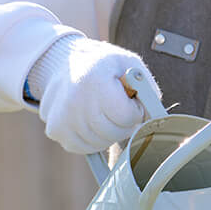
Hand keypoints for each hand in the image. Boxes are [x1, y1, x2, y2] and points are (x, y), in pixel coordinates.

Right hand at [32, 35, 158, 154]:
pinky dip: (92, 139)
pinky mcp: (55, 130)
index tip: (129, 98)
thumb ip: (147, 89)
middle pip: (114, 132)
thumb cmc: (103, 64)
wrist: (64, 61)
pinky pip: (84, 148)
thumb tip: (155, 116)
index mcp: (95, 80)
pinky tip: (90, 120)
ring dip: (108, 132)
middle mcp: (74, 101)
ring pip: (100, 143)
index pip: (127, 116)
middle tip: (116, 107)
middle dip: (123, 123)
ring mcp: (62, 118)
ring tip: (102, 110)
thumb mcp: (129, 64)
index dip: (134, 109)